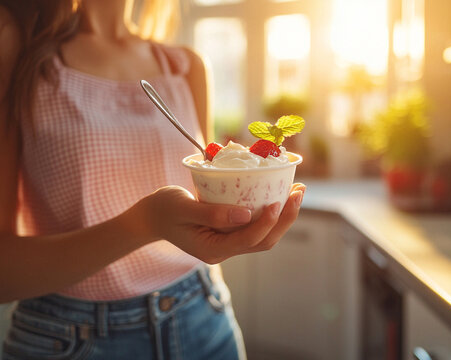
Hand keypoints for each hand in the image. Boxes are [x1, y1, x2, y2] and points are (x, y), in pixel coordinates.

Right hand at [140, 184, 305, 263]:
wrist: (151, 217)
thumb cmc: (163, 209)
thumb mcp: (182, 208)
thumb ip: (211, 213)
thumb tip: (246, 214)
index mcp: (212, 249)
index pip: (248, 240)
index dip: (267, 222)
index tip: (280, 200)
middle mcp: (224, 250)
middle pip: (263, 241)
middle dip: (285, 219)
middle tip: (299, 192)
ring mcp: (228, 244)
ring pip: (263, 236)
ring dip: (283, 216)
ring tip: (297, 191)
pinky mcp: (229, 234)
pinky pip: (255, 227)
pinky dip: (270, 212)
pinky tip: (279, 193)